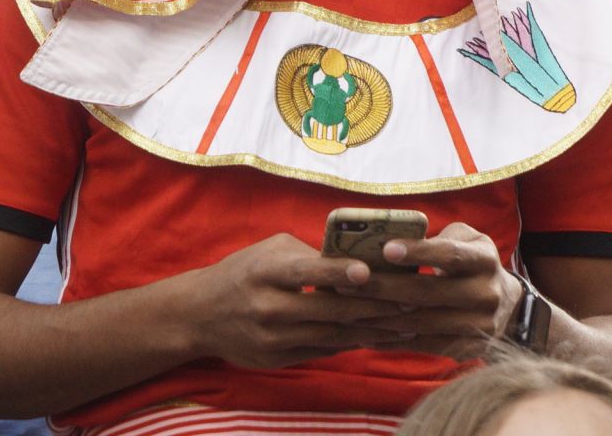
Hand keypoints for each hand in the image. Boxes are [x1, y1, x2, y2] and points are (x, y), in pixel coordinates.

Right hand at [187, 233, 410, 369]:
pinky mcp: (278, 358)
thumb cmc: (244, 273)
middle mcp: (268, 306)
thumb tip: (357, 258)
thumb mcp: (268, 253)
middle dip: (374, 306)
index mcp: (264, 272)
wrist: (201, 314)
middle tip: (411, 299)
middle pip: (329, 309)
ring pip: (333, 335)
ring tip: (407, 322)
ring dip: (373, 329)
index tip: (367, 272)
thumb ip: (308, 256)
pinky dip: (353, 343)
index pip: (305, 272)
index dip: (336, 273)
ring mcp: (273, 337)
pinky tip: (378, 336)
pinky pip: (324, 351)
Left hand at [335, 222, 520, 358]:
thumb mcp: (463, 237)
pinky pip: (425, 345)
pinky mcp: (468, 348)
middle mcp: (487, 294)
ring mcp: (480, 326)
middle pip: (429, 293)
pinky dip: (393, 340)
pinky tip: (365, 332)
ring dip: (382, 317)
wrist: (505, 302)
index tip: (386, 248)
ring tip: (347, 308)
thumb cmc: (467, 259)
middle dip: (384, 287)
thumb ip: (434, 236)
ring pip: (423, 322)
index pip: (450, 254)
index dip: (419, 252)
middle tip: (347, 281)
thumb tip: (387, 239)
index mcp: (484, 260)